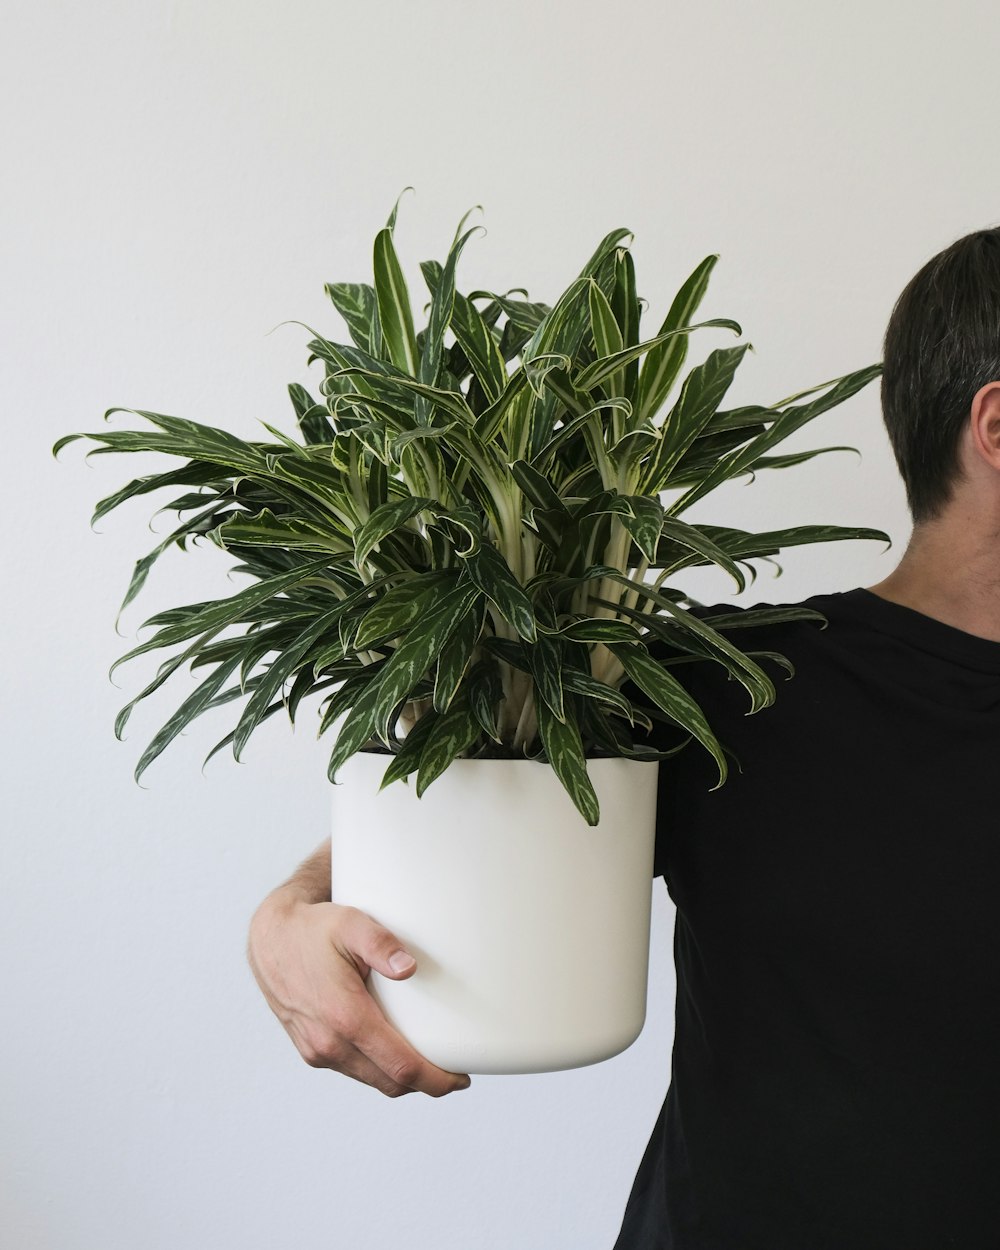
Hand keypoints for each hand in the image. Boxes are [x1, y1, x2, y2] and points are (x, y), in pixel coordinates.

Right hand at [247, 890, 471, 1097]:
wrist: (271, 939)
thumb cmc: (313, 929)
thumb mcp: (351, 924)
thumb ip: (382, 944)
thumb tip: (409, 968)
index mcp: (344, 1017)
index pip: (400, 1067)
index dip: (435, 1080)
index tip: (461, 1079)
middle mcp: (328, 1042)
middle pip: (389, 1082)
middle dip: (425, 1084)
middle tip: (453, 1074)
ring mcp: (317, 1050)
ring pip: (371, 1079)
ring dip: (400, 1078)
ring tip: (428, 1063)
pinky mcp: (310, 1050)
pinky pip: (352, 1070)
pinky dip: (377, 1068)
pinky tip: (392, 1051)